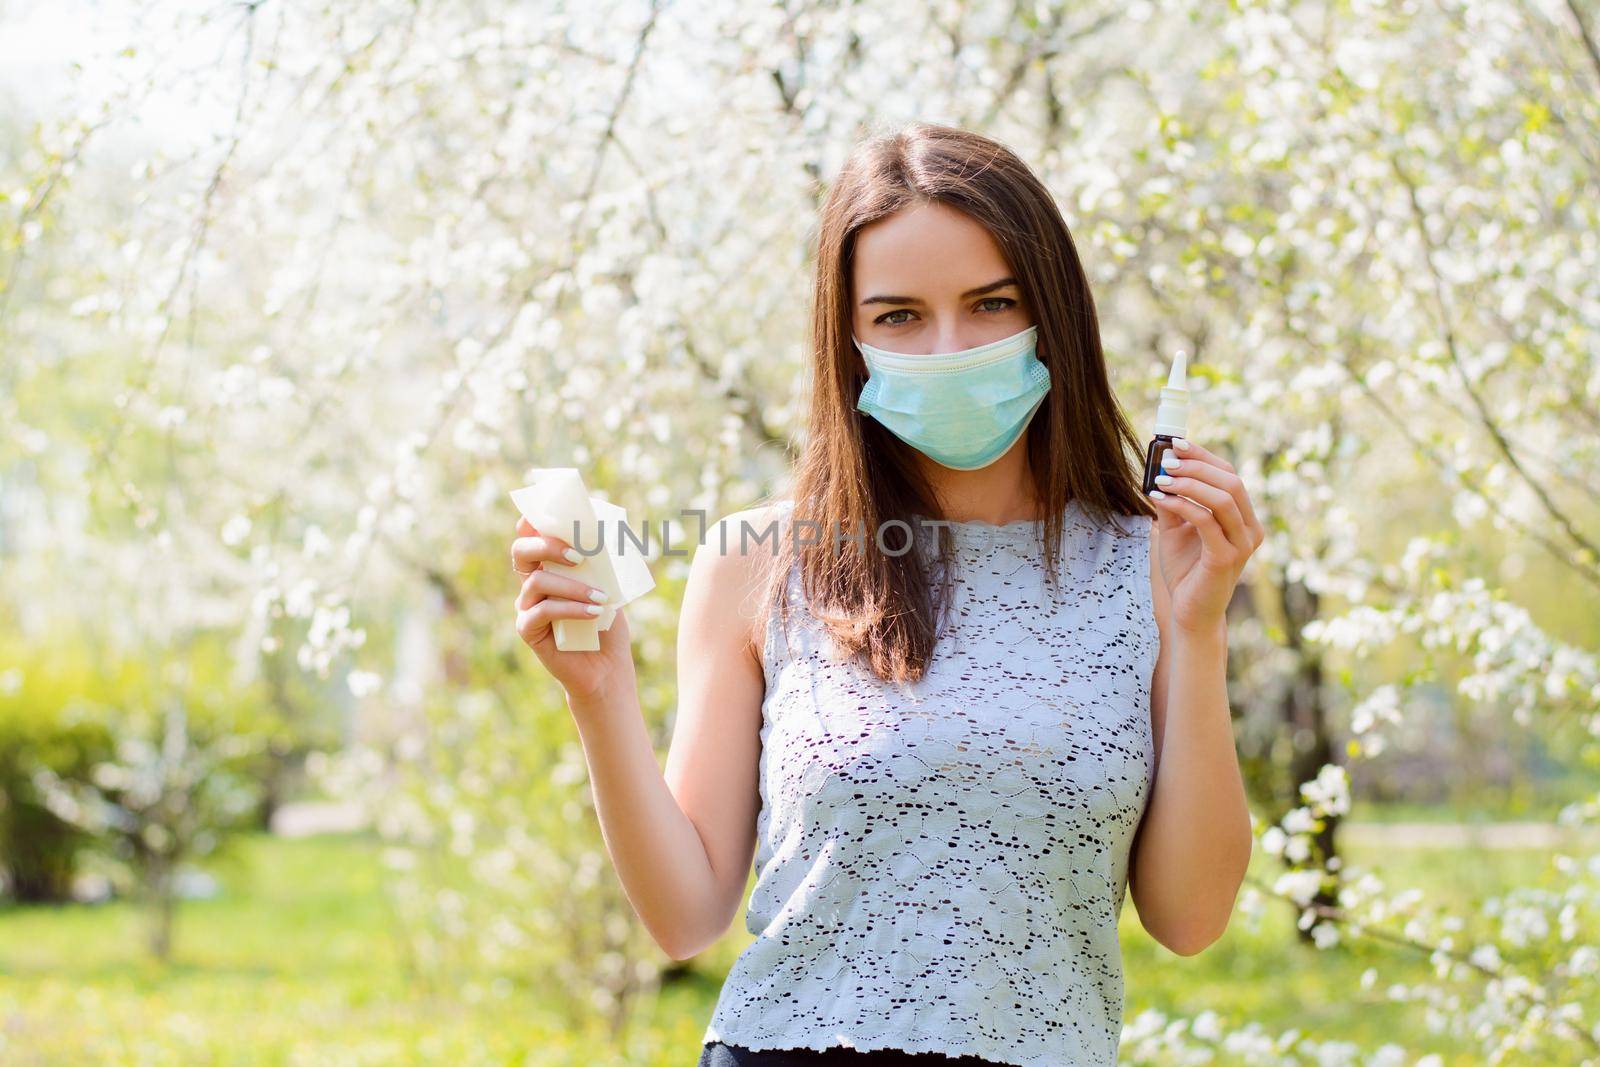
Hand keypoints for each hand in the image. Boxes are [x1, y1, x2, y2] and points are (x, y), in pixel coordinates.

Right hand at [511, 515, 636, 705]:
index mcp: (547, 569)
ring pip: (538, 582)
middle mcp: (532, 585)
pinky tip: (595, 613)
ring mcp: (527, 607)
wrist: (606, 667)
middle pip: (521, 552)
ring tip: (602, 598)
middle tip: (579, 555)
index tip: (553, 513)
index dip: (533, 522)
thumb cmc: (606, 624)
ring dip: (573, 586)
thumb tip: (604, 531)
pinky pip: (543, 611)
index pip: (531, 538)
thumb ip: (598, 562)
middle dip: (547, 545)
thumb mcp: (607, 586)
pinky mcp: (528, 630)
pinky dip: (571, 608)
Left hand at [1148, 437, 1263, 634]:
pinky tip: (1159, 500)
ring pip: (1223, 498)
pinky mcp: (1226, 558)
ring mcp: (1242, 544)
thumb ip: (1174, 501)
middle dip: (1196, 467)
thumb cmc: (1186, 570)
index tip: (1177, 443)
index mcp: (1243, 518)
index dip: (1204, 457)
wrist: (1190, 612)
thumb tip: (1159, 469)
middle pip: (1231, 482)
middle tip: (1166, 461)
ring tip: (1160, 480)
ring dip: (1189, 484)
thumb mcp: (1176, 529)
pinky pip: (1206, 521)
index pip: (1230, 475)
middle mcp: (1250, 528)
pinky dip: (1182, 505)